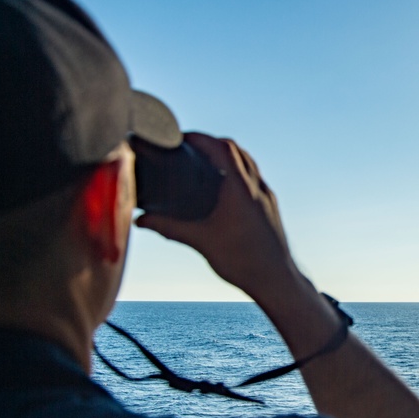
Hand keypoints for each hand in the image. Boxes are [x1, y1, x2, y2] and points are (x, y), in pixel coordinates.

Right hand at [134, 132, 298, 298]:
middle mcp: (256, 187)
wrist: (277, 280)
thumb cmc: (243, 262)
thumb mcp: (201, 241)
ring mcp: (266, 196)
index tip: (181, 137)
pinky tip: (226, 186)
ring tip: (205, 161)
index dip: (200, 138)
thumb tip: (141, 220)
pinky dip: (239, 171)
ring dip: (228, 155)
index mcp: (240, 189)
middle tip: (189, 147)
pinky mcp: (270, 206)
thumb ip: (169, 227)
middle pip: (235, 149)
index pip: (221, 147)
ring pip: (248, 162)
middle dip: (211, 143)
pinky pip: (254, 178)